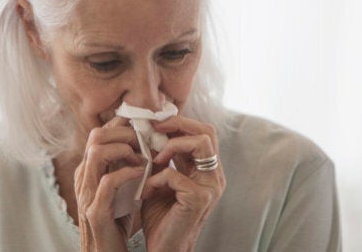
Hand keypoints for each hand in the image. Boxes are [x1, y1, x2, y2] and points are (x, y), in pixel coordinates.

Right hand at [74, 117, 143, 251]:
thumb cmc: (116, 221)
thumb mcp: (121, 187)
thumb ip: (126, 166)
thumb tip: (147, 142)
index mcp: (89, 169)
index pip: (100, 133)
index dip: (122, 124)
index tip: (145, 127)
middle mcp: (84, 177)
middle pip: (96, 135)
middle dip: (125, 132)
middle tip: (146, 141)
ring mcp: (87, 193)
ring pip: (98, 152)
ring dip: (125, 149)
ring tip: (143, 158)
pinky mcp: (96, 211)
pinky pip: (108, 182)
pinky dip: (128, 173)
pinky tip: (142, 175)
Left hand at [140, 116, 225, 251]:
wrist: (164, 248)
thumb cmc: (161, 216)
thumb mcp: (160, 179)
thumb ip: (161, 157)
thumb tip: (150, 129)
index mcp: (206, 169)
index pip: (202, 132)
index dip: (179, 122)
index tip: (155, 123)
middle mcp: (214, 175)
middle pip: (207, 131)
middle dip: (178, 124)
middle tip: (154, 128)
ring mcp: (210, 187)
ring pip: (200, 143)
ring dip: (171, 146)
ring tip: (153, 160)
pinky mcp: (199, 198)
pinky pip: (175, 173)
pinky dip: (156, 178)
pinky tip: (147, 190)